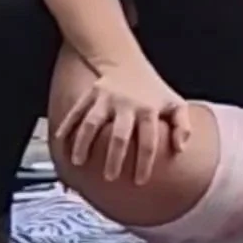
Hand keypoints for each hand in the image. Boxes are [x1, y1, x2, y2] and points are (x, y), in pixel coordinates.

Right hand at [55, 63, 190, 183]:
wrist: (127, 62)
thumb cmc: (153, 91)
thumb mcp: (175, 103)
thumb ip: (182, 126)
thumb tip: (180, 149)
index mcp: (149, 109)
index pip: (148, 140)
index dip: (144, 162)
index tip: (139, 181)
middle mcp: (126, 104)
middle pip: (119, 135)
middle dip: (114, 158)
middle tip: (110, 177)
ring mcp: (106, 98)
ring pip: (92, 122)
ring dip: (84, 143)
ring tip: (79, 162)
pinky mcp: (90, 94)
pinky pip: (76, 111)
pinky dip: (66, 126)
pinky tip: (60, 142)